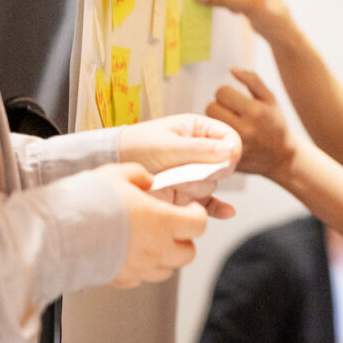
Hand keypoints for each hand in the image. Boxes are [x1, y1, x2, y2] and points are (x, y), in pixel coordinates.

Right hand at [99, 163, 208, 287]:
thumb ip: (139, 175)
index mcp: (163, 221)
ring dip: (165, 257)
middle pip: (188, 253)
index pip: (199, 224)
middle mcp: (156, 248)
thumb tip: (147, 180)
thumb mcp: (117, 174)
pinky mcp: (120, 280)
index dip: (197, 214)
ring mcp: (139, 268)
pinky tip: (128, 254)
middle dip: (184, 240)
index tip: (188, 208)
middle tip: (172, 227)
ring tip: (151, 241)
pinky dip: (141, 269)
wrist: (59, 233)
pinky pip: (140, 279)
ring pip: (167, 271)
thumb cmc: (88, 202)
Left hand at [116, 113, 240, 218]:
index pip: (229, 138)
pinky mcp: (188, 194)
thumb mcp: (167, 144)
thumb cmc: (136, 146)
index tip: (227, 158)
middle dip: (209, 170)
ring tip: (171, 180)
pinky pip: (209, 203)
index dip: (231, 149)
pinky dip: (218, 209)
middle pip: (223, 164)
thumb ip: (199, 149)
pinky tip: (227, 212)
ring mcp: (194, 174)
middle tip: (190, 170)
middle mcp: (200, 152)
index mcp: (198, 130)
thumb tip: (230, 150)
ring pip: (212, 183)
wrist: (111, 164)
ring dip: (195, 186)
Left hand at [205, 68, 297, 180]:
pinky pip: (208, 140)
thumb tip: (230, 67)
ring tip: (226, 124)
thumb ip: (252, 80)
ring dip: (214, 122)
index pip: (222, 92)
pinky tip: (223, 138)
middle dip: (218, 107)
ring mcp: (235, 145)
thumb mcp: (270, 98)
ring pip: (206, 124)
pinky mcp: (228, 157)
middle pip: (210, 107)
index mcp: (256, 110)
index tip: (233, 101)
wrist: (282, 158)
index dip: (226, 94)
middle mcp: (245, 128)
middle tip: (228, 113)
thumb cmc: (275, 124)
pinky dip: (212, 137)